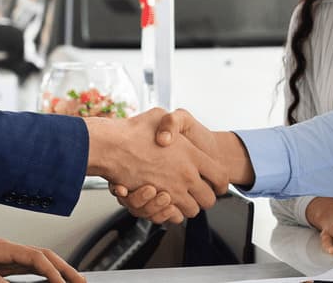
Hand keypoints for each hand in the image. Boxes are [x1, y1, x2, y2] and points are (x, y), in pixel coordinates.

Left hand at [0, 237, 83, 282]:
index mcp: (1, 247)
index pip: (36, 257)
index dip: (52, 271)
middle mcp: (7, 251)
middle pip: (45, 257)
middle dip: (66, 268)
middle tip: (82, 282)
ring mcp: (6, 259)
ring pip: (41, 263)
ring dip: (58, 271)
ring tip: (74, 282)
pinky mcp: (2, 268)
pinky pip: (30, 271)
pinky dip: (45, 276)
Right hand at [86, 108, 228, 220]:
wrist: (111, 145)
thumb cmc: (132, 130)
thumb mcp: (159, 115)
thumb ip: (172, 122)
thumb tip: (173, 130)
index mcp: (192, 155)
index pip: (221, 177)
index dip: (221, 183)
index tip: (217, 184)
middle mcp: (186, 175)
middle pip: (209, 199)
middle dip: (206, 198)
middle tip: (199, 193)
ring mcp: (172, 191)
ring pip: (192, 211)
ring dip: (187, 207)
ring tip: (181, 198)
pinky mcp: (155, 202)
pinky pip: (172, 216)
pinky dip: (170, 213)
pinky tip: (166, 204)